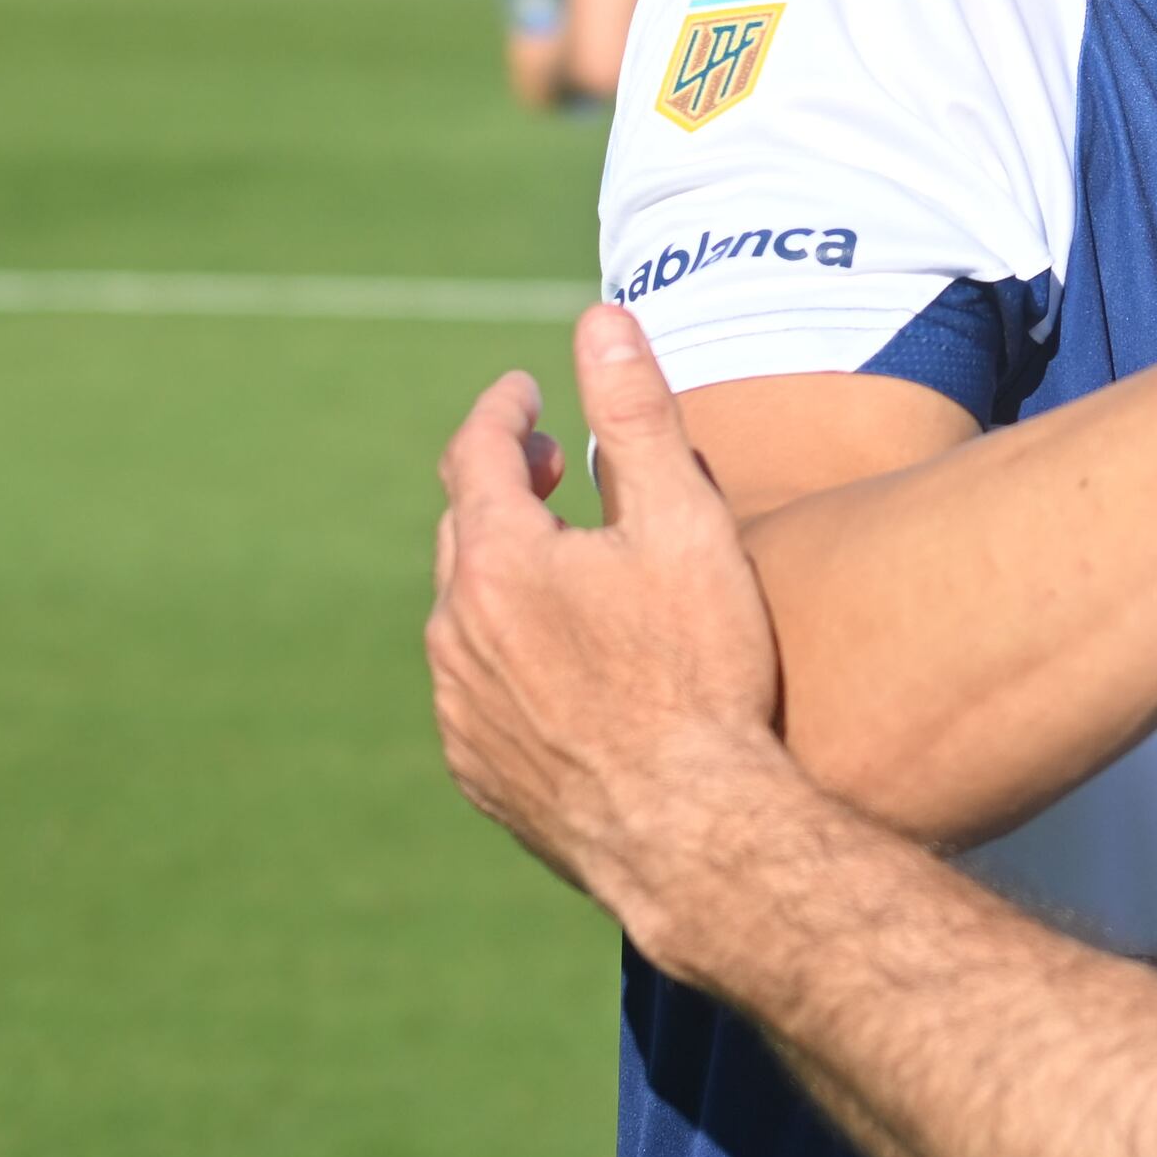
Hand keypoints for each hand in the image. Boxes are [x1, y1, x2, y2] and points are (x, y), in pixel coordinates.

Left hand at [429, 306, 810, 949]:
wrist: (692, 835)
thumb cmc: (701, 675)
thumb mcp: (684, 525)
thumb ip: (636, 416)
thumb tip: (600, 321)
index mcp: (497, 560)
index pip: (477, 453)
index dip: (505, 412)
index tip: (528, 394)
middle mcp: (456, 632)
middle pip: (464, 532)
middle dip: (504, 489)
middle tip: (556, 470)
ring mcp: (461, 710)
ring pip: (467, 618)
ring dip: (506, 580)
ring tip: (568, 573)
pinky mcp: (479, 773)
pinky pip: (478, 695)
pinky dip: (510, 661)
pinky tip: (566, 674)